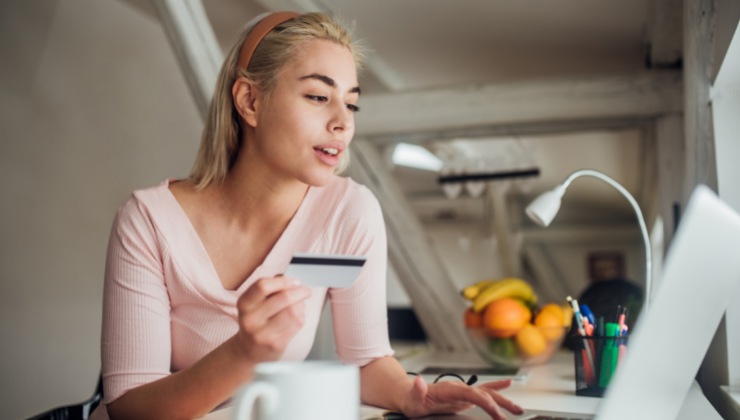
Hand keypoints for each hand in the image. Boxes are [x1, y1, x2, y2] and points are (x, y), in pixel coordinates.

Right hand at [234, 276, 310, 362]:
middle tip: (305, 291)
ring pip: (293, 311)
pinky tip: (297, 317)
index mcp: (244, 304)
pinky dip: (301, 317)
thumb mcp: (255, 303)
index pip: (263, 286)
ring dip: (301, 305)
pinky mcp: (276, 344)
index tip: (295, 282)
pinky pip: (297, 324)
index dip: (283, 281)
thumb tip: (290, 280)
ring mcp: (262, 334)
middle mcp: (251, 319)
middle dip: (300, 292)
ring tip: (300, 305)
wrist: (248, 350)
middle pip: (283, 298)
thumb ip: (270, 288)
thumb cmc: (256, 321)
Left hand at [400, 376, 523, 419]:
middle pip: (484, 393)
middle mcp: (458, 387)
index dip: (485, 402)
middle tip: (514, 414)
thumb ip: (417, 390)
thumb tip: (419, 381)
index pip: (472, 394)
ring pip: (487, 392)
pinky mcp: (463, 395)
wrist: (409, 393)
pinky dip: (496, 387)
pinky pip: (482, 390)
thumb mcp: (411, 398)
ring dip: (503, 399)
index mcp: (449, 389)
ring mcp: (462, 390)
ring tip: (519, 409)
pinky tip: (507, 384)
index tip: (496, 413)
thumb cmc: (410, 398)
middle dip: (500, 403)